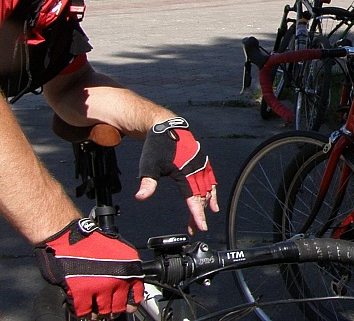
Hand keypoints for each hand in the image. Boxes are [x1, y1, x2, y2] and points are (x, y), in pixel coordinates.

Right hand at [36, 218, 142, 316]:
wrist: (68, 237)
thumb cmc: (91, 242)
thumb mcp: (119, 251)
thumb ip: (126, 268)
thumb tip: (129, 286)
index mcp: (130, 268)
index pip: (136, 293)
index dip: (131, 302)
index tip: (128, 307)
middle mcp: (118, 279)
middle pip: (119, 306)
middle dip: (114, 310)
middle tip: (108, 311)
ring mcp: (100, 287)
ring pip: (104, 312)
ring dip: (99, 314)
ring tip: (96, 313)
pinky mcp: (82, 293)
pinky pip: (85, 312)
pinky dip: (84, 313)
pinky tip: (83, 310)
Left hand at [137, 118, 218, 233]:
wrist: (166, 126)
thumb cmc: (157, 146)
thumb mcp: (149, 165)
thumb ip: (147, 183)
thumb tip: (141, 197)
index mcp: (185, 172)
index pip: (193, 198)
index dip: (197, 214)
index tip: (200, 226)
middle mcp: (196, 168)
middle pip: (202, 196)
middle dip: (200, 212)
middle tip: (197, 227)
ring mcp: (201, 163)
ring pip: (208, 186)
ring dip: (209, 201)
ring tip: (211, 211)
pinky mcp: (202, 160)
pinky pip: (210, 177)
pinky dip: (212, 188)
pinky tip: (212, 194)